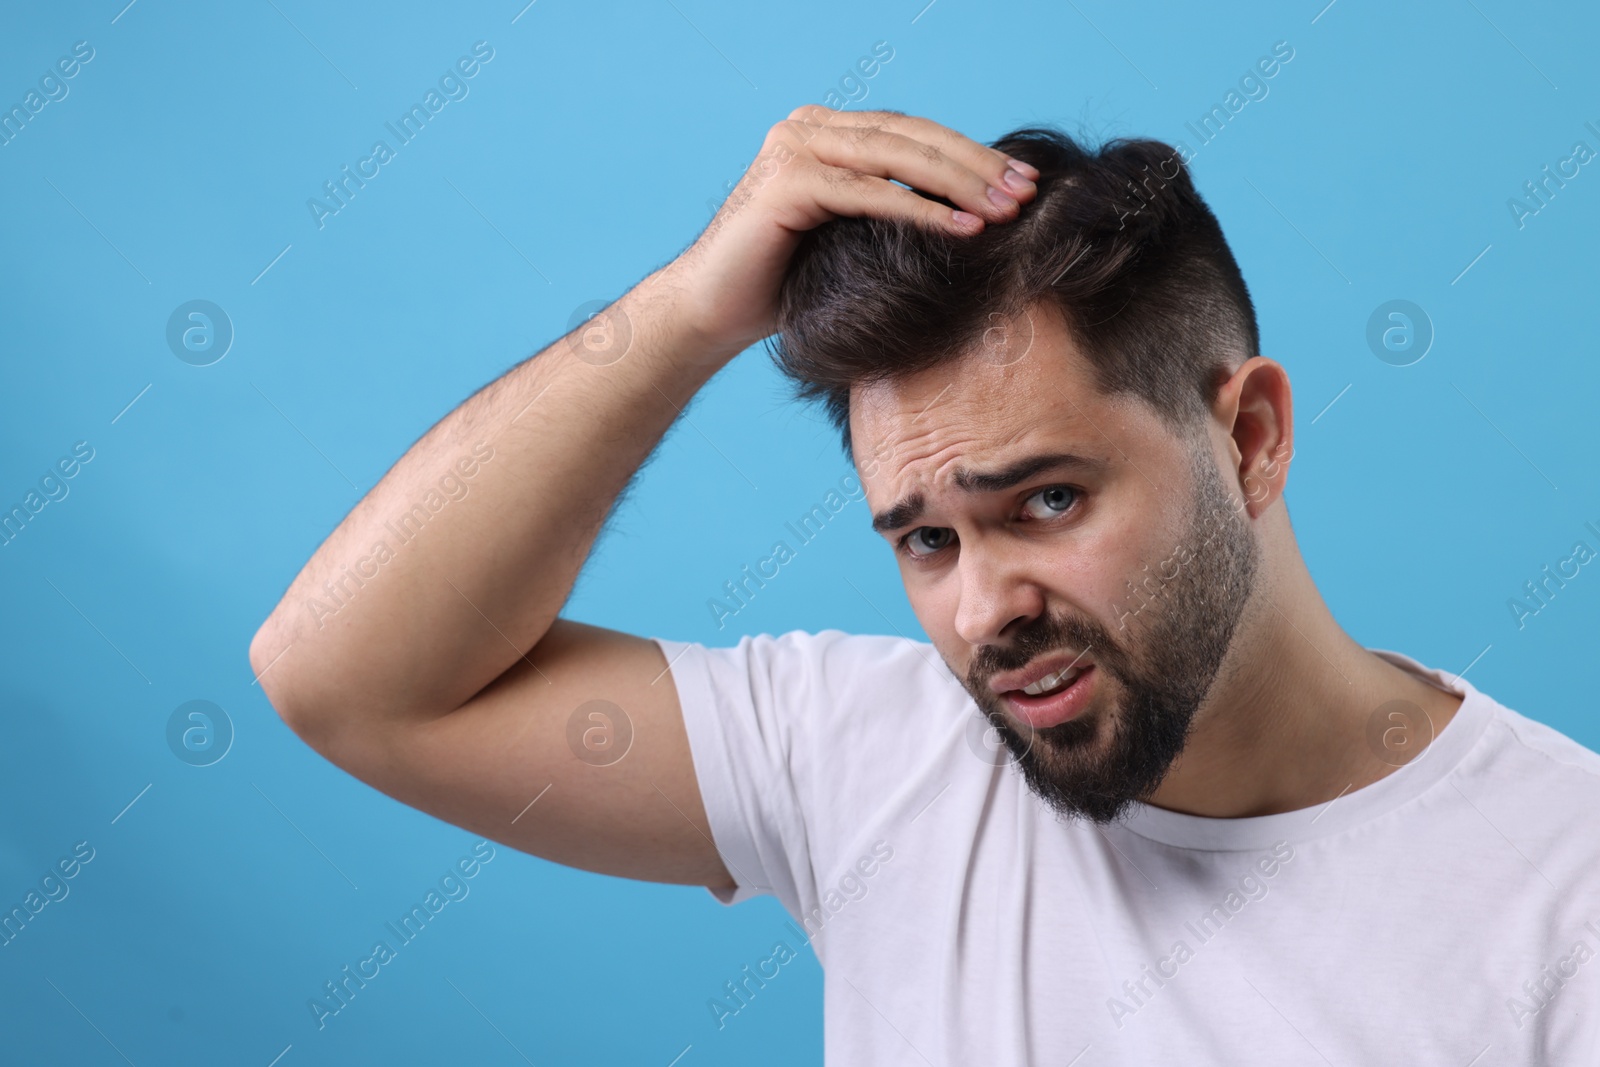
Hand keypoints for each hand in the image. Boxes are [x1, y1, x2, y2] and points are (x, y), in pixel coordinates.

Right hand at [655, 106, 1039, 359]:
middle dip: (976, 165)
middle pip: (912, 136)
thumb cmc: (783, 288)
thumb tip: (975, 212)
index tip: (1024, 182)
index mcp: (827, 133)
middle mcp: (809, 128)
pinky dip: (919, 210)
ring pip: (896, 156)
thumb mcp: (850, 239)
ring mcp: (794, 148)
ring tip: (1006, 210)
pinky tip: (962, 229)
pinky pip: (868, 192)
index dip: (971, 155)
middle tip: (1027, 192)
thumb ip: (892, 211)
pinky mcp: (785, 182)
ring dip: (958, 184)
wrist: (711, 315)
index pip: (913, 134)